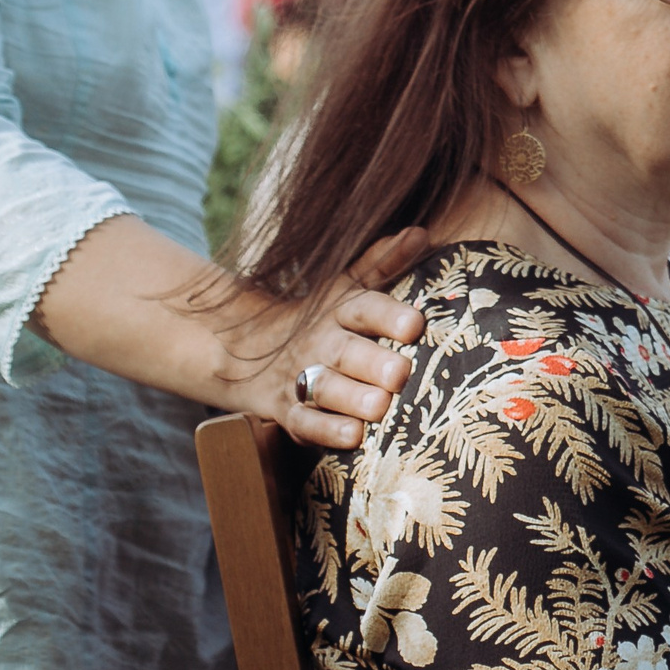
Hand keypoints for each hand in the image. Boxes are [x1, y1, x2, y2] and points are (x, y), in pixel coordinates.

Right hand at [220, 226, 429, 449]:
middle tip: (400, 373)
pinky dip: (326, 431)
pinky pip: (304, 423)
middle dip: (372, 363)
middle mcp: (321, 343)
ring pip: (325, 389)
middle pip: (346, 352)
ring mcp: (301, 377)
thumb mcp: (348, 287)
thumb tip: (419, 232)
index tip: (415, 324)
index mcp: (340, 311)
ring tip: (379, 407)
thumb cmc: (325, 319)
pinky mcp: (286, 410)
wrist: (250, 349)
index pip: (363, 308)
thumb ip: (383, 263)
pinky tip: (352, 437)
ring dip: (352, 399)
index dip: (387, 316)